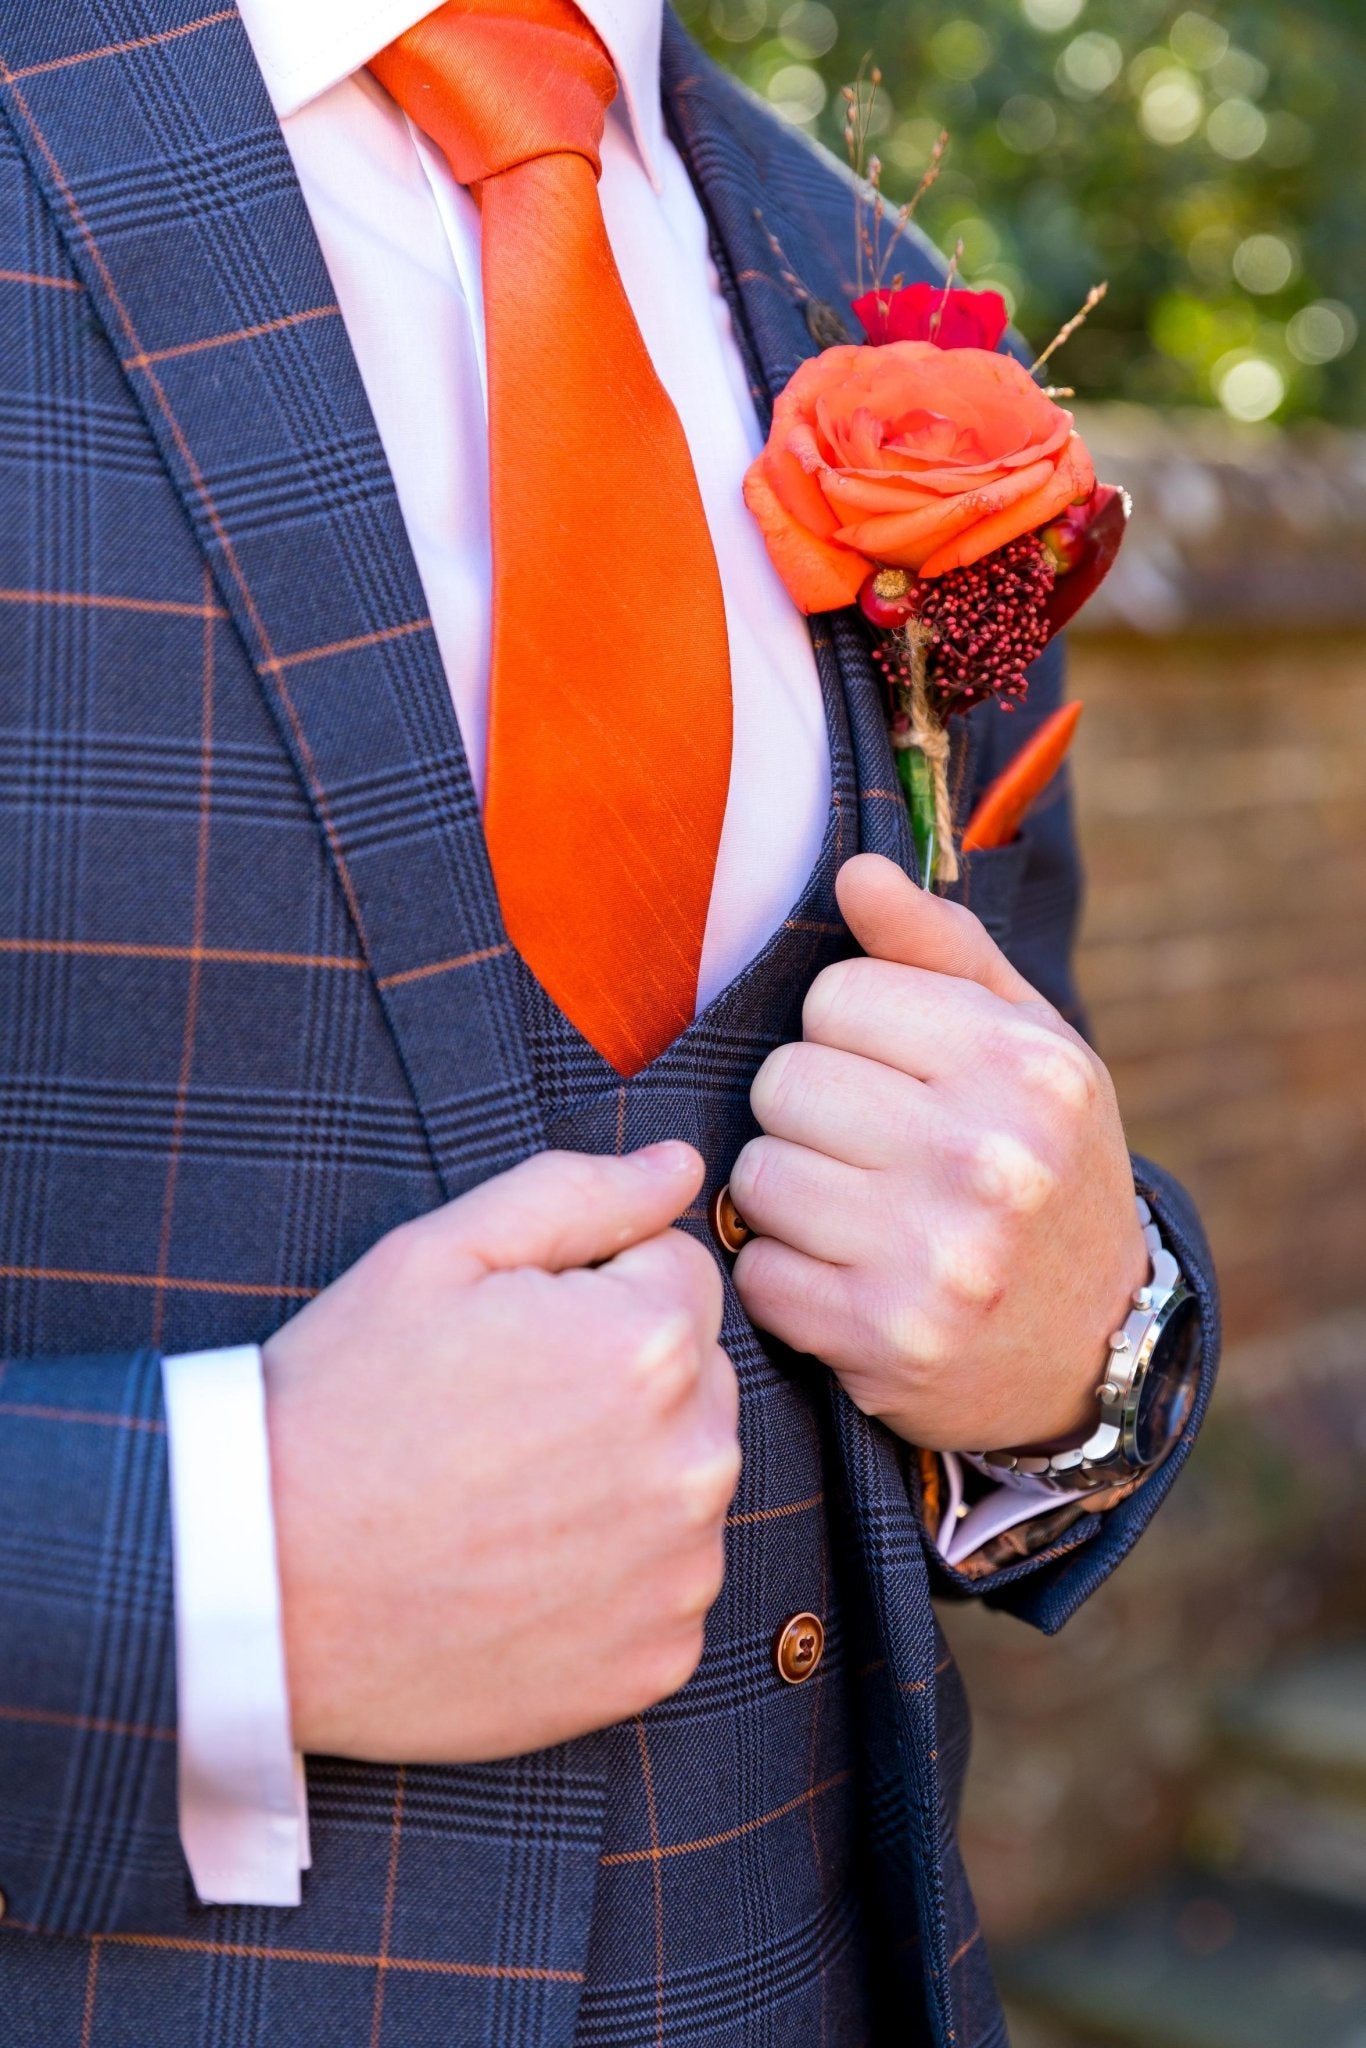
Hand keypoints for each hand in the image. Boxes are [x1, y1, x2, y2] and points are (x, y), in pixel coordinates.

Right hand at [263, 1144, 737, 1762]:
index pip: (679, 1274)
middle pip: (695, 1378)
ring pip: (685, 1480)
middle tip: (499, 1415)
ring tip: (503, 1493)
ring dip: (625, 1475)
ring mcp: (679, 1571)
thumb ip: (579, 1193)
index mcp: (650, 1342)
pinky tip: (519, 1569)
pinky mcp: (657, 1661)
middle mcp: (694, 1460)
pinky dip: (613, 1575)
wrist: (261, 1583)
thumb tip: (681, 1167)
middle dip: (622, 1376)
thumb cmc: (341, 1404)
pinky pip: (666, 1584)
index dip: (592, 1288)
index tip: (513, 1333)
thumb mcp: (437, 1254)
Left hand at [730, 853, 1147, 1452]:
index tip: (887, 1074)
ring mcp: (939, 1256)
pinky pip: (758, 1270)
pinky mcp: (886, 1338)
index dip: (845, 1033)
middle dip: (807, 1110)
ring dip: (785, 1192)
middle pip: (785, 1080)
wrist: (1095, 1340)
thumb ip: (939, 947)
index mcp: (1025, 1066)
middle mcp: (990, 1158)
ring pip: (758, 1174)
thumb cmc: (1043, 1162)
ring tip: (850, 1210)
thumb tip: (854, 873)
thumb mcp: (1026, 1043)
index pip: (835, 996)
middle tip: (862, 1147)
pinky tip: (842, 1276)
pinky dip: (782, 1274)